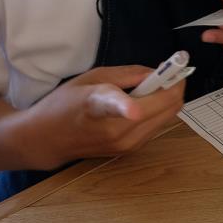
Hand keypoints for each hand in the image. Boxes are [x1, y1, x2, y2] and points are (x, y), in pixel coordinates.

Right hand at [27, 65, 184, 167]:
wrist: (48, 140)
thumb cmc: (66, 103)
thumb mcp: (92, 77)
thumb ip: (128, 74)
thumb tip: (157, 73)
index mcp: (97, 106)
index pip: (113, 105)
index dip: (127, 104)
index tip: (139, 101)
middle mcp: (116, 130)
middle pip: (166, 106)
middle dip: (173, 84)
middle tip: (166, 72)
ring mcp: (127, 144)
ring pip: (169, 116)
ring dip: (168, 98)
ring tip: (153, 87)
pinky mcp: (132, 151)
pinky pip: (159, 125)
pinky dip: (160, 110)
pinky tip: (146, 103)